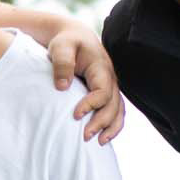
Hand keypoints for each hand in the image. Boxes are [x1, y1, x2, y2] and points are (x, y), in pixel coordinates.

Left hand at [44, 21, 126, 143]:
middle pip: (113, 104)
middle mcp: (110, 78)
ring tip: (99, 142)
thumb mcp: (61, 47)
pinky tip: (103, 137)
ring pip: (118, 110)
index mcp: (101, 67)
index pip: (102, 90)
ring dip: (111, 127)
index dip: (91, 104)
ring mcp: (111, 86)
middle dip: (101, 122)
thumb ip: (62, 63)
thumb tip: (62, 87)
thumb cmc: (66, 42)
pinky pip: (116, 111)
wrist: (74, 37)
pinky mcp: (107, 92)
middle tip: (85, 136)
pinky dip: (112, 125)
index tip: (75, 115)